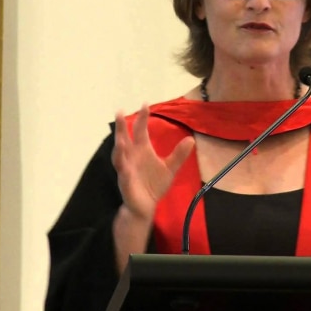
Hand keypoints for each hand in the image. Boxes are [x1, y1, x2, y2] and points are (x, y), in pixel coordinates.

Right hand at [112, 103, 194, 218]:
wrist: (146, 206)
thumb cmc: (154, 184)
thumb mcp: (170, 168)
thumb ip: (179, 154)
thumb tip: (191, 139)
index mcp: (142, 150)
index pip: (140, 130)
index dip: (142, 118)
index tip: (145, 104)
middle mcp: (131, 156)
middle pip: (124, 139)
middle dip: (122, 127)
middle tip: (120, 112)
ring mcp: (126, 169)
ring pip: (119, 156)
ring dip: (119, 148)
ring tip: (120, 141)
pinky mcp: (126, 182)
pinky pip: (124, 175)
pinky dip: (123, 170)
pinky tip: (124, 165)